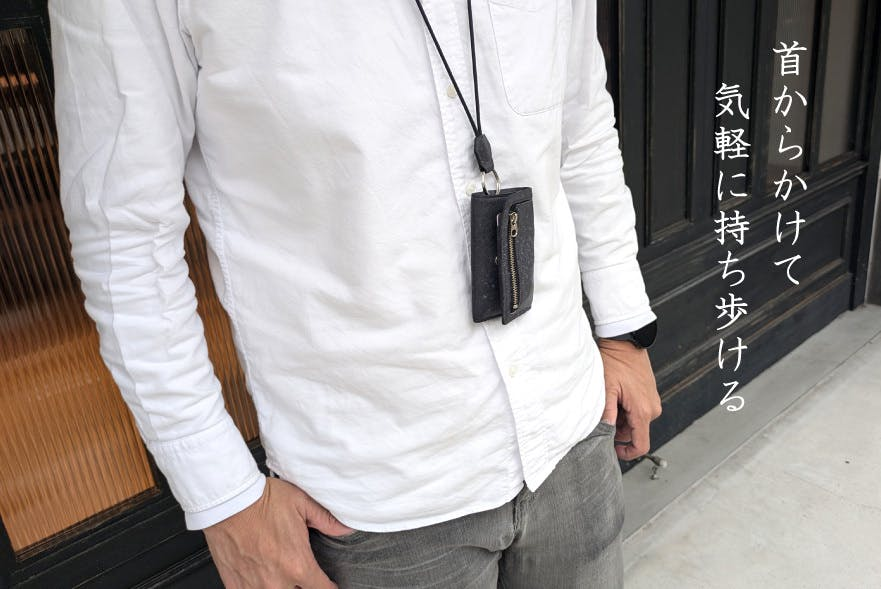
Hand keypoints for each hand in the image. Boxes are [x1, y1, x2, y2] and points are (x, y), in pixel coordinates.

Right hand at [203, 476, 354, 588]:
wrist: (228, 501)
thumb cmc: (261, 500)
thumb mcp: (302, 503)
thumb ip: (326, 520)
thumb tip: (345, 528)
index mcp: (298, 565)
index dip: (329, 588)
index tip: (329, 584)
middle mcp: (277, 581)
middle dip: (304, 587)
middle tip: (302, 576)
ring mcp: (254, 586)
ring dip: (282, 587)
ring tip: (281, 575)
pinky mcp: (235, 585)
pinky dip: (258, 588)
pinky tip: (261, 579)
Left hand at [597, 338, 661, 460]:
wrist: (626, 342)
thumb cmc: (616, 362)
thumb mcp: (606, 388)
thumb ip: (607, 413)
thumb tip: (606, 431)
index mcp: (642, 411)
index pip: (641, 445)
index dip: (627, 453)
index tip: (614, 451)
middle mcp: (652, 409)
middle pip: (635, 433)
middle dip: (618, 430)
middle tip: (603, 414)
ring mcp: (652, 402)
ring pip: (635, 422)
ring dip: (621, 418)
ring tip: (609, 401)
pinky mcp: (649, 396)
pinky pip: (638, 411)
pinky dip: (626, 409)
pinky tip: (616, 396)